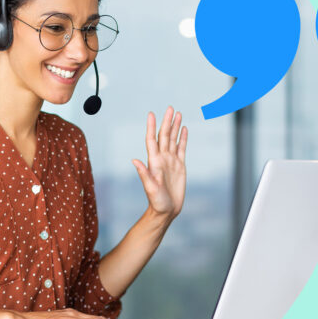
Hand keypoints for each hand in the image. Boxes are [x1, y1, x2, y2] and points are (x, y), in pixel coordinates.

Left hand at [131, 106, 187, 222]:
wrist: (166, 210)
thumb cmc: (156, 201)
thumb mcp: (150, 188)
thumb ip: (143, 174)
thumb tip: (134, 161)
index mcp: (154, 161)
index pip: (152, 140)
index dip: (152, 127)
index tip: (151, 114)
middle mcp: (162, 158)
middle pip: (164, 136)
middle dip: (167, 121)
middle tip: (170, 108)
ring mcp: (171, 161)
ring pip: (173, 140)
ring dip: (175, 127)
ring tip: (177, 114)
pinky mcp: (180, 166)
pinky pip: (182, 149)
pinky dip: (183, 138)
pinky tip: (184, 129)